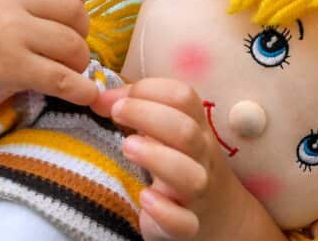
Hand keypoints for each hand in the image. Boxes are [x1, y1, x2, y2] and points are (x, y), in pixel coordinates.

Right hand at [0, 0, 96, 115]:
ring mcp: (8, 32)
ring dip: (78, 63)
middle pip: (74, 10)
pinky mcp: (10, 67)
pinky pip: (61, 78)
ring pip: (72, 45)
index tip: (70, 19)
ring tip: (67, 70)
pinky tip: (85, 95)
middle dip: (81, 33)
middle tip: (68, 49)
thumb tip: (83, 6)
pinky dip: (81, 90)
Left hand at [95, 79, 287, 240]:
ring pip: (190, 176)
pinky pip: (184, 223)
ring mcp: (197, 192)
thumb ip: (134, 109)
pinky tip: (145, 199)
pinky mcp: (188, 226)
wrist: (218, 214)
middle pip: (185, 131)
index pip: (183, 97)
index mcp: (196, 126)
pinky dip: (165, 211)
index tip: (117, 99)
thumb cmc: (178, 161)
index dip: (149, 90)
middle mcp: (201, 156)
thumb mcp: (163, 131)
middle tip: (116, 114)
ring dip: (156, 158)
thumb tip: (99, 97)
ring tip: (127, 148)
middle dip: (147, 116)